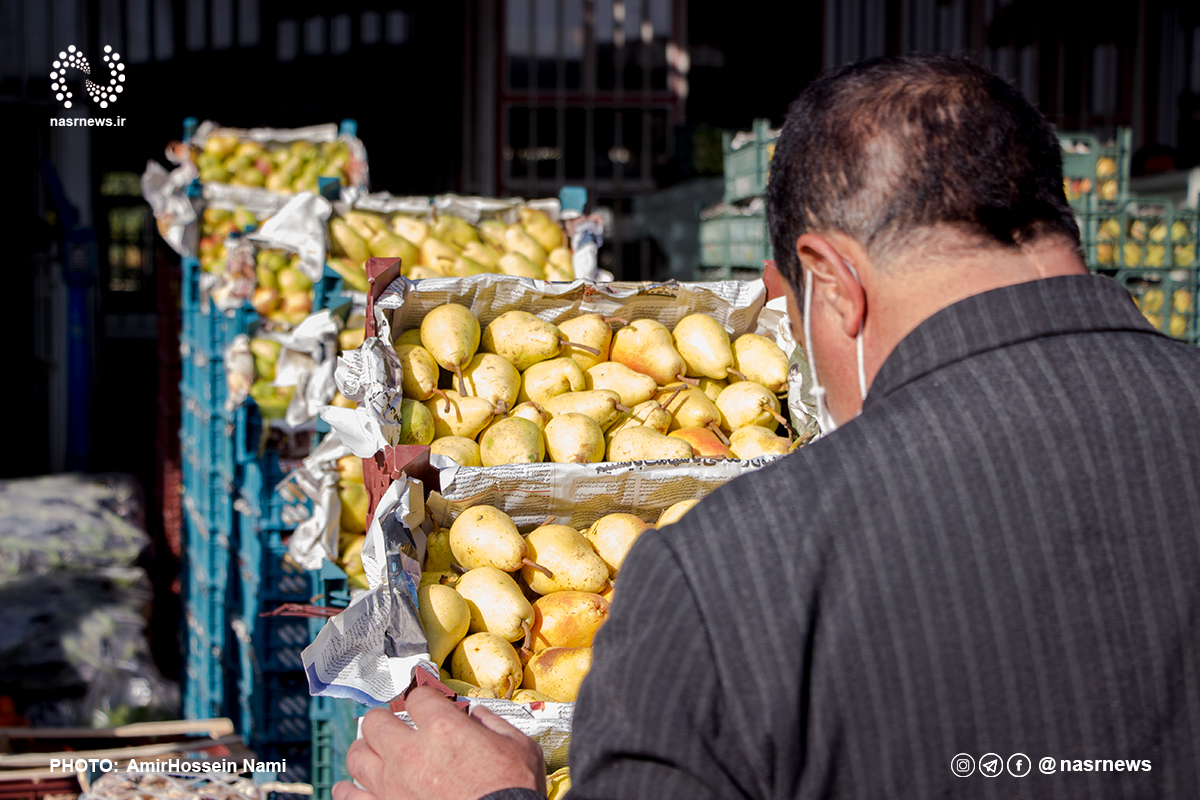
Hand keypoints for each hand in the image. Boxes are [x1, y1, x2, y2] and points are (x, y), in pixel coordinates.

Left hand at [332, 686, 546, 799]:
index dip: (424, 700)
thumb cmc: (513, 791)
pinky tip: (359, 786)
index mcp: (444, 729)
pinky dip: (351, 788)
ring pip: (356, 755)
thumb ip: (493, 723)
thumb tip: (477, 715)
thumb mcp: (518, 747)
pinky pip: (348, 794)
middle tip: (395, 726)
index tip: (427, 707)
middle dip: (385, 719)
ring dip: (366, 750)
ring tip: (375, 752)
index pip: (417, 697)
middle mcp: (410, 752)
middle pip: (375, 721)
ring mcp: (391, 784)